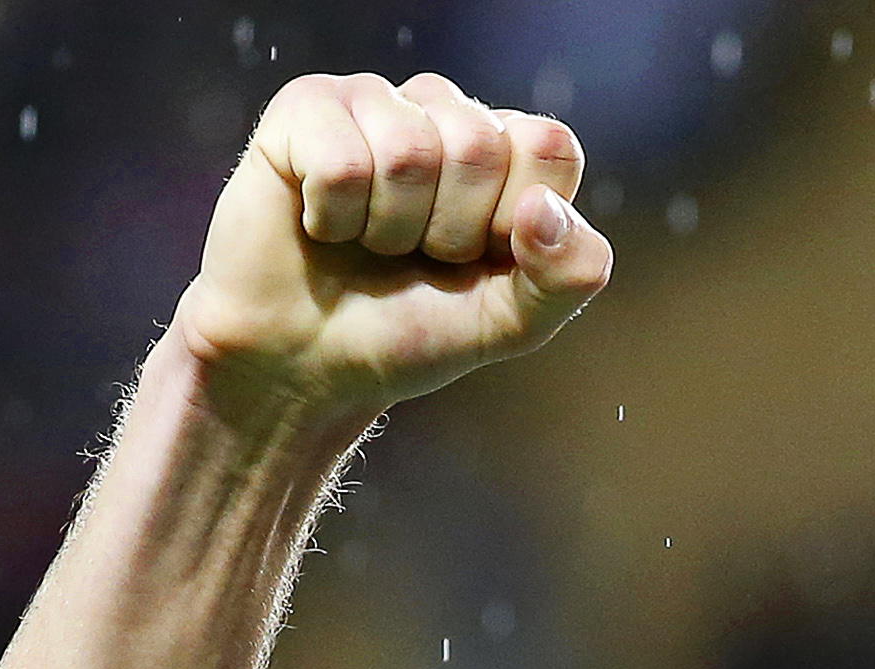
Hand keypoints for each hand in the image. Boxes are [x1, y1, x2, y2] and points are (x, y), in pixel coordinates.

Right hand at [175, 73, 612, 430]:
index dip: (514, 222)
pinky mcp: (307, 105)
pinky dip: (332, 219)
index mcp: (506, 151)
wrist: (308, 361)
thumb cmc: (410, 331)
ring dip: (387, 229)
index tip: (479, 259)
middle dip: (448, 231)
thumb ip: (567, 276)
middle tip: (415, 256)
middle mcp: (444, 111)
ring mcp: (376, 100)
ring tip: (367, 242)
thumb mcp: (511, 322)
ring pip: (407, 153)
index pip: (549, 146)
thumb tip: (544, 209)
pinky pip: (340, 162)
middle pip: (478, 146)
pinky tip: (321, 224)